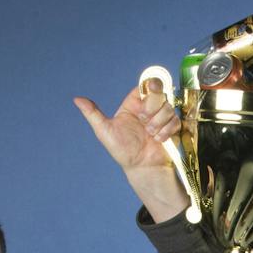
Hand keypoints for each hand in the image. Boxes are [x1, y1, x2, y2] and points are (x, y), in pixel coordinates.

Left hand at [74, 81, 187, 222]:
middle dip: (152, 110)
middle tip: (144, 124)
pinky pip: (175, 120)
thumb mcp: (104, 131)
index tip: (142, 105)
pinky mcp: (172, 127)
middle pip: (159, 93)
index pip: (146, 85)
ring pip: (168, 107)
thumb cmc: (122, 151)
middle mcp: (149, 107)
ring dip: (158, 123)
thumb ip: (92, 114)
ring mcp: (162, 117)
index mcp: (134, 103)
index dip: (148, 91)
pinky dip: (166, 131)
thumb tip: (77, 99)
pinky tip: (158, 140)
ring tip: (150, 135)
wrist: (141, 167)